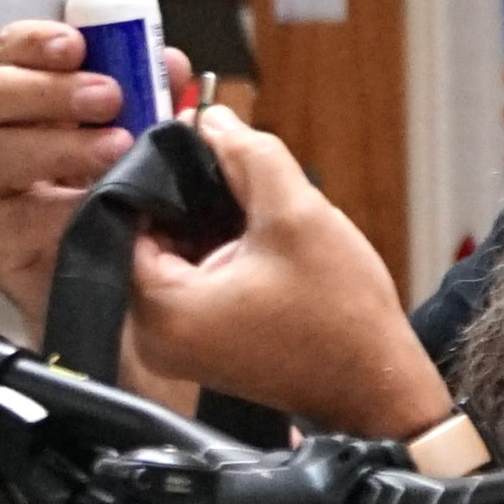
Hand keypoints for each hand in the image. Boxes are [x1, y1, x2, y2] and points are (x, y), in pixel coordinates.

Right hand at [0, 19, 190, 316]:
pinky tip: (93, 204)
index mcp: (19, 95)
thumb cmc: (115, 187)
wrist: (108, 276)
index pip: (8, 51)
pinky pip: (14, 215)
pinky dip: (56, 208)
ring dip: (58, 145)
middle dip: (50, 90)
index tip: (77, 45)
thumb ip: (150, 95)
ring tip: (115, 149)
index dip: (36, 41)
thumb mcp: (138, 131)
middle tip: (109, 97)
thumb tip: (171, 63)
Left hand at [124, 106, 446, 438]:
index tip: (193, 139)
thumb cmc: (341, 314)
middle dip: (189, 196)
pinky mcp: (199, 344)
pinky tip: (256, 234)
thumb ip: (248, 155)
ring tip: (253, 200)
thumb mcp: (296, 214)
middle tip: (230, 165)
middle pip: (149, 236)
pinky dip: (217, 251)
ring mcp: (174, 344)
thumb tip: (210, 117)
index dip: (161, 171)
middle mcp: (151, 334)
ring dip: (208, 221)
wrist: (376, 386)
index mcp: (159, 309)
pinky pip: (192, 280)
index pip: (127, 217)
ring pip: (174, 255)